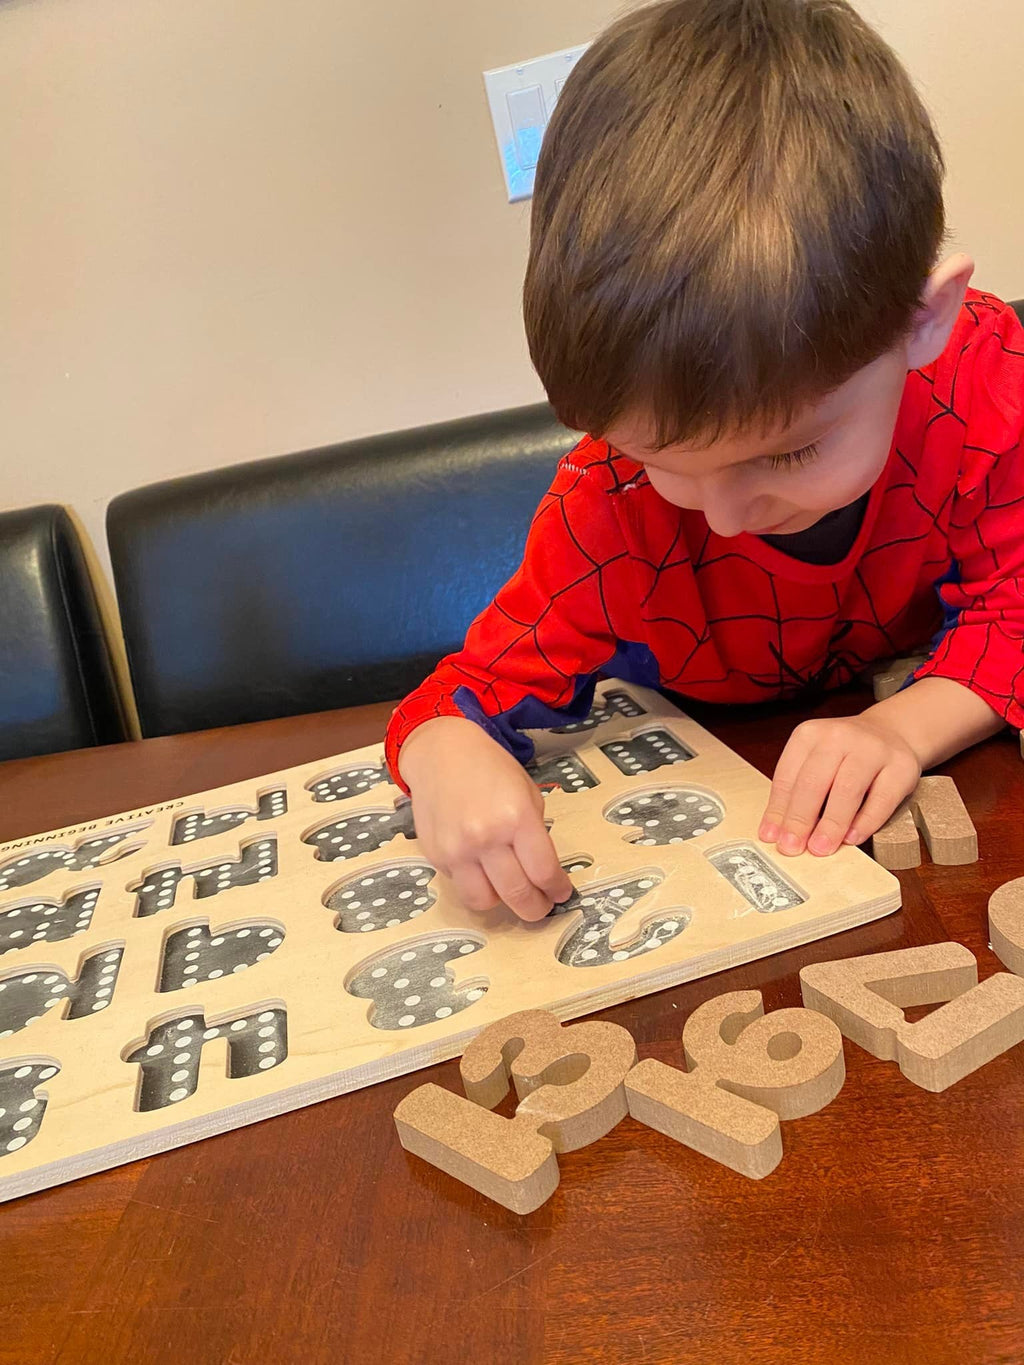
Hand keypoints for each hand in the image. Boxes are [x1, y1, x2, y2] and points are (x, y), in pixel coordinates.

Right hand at [398, 717, 573, 920]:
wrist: (441, 753)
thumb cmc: (491, 768)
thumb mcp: (527, 794)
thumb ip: (535, 834)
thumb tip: (542, 872)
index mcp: (517, 818)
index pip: (543, 872)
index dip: (557, 890)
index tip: (560, 893)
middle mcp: (486, 838)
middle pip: (517, 895)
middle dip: (535, 908)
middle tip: (541, 907)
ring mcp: (457, 850)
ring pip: (484, 902)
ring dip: (501, 902)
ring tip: (508, 890)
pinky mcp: (435, 856)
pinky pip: (460, 885)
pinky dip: (475, 884)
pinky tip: (481, 868)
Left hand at [758, 713, 921, 855]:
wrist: (890, 733)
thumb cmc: (845, 756)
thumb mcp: (814, 762)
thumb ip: (797, 792)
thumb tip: (777, 832)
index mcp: (809, 734)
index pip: (787, 776)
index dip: (778, 810)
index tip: (772, 837)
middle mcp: (839, 736)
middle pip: (814, 782)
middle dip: (800, 819)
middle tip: (793, 846)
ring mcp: (873, 749)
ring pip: (847, 789)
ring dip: (831, 824)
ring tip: (820, 847)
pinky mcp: (902, 766)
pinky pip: (881, 799)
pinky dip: (865, 822)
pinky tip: (852, 838)